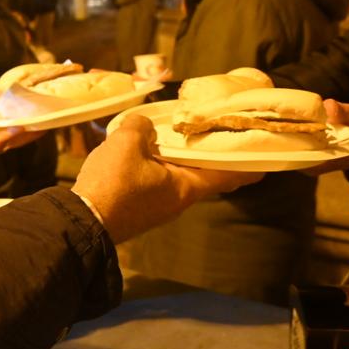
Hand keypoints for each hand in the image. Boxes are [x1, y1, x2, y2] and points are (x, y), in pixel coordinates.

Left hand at [0, 95, 43, 171]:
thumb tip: (1, 111)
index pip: (0, 121)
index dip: (15, 116)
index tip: (32, 110)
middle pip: (7, 134)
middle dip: (25, 128)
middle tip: (44, 122)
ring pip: (4, 142)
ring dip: (21, 135)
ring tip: (39, 127)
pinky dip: (5, 140)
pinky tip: (16, 131)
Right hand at [72, 114, 262, 243]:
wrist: (82, 222)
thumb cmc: (113, 184)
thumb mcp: (126, 143)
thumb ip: (141, 127)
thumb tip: (145, 127)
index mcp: (186, 187)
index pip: (227, 176)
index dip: (247, 166)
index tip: (266, 161)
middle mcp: (178, 200)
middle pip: (204, 175)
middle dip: (212, 155)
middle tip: (218, 133)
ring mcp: (158, 206)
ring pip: (179, 177)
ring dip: (183, 159)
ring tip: (181, 135)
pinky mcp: (140, 208)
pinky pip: (158, 181)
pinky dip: (162, 165)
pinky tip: (148, 149)